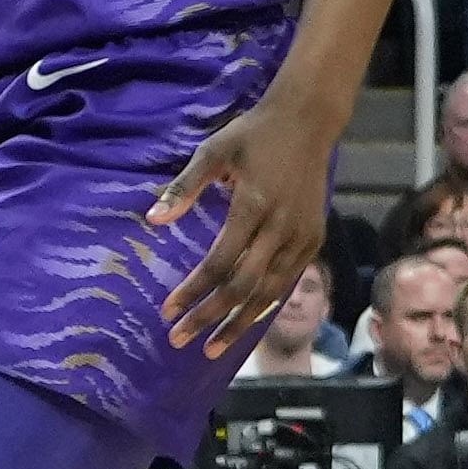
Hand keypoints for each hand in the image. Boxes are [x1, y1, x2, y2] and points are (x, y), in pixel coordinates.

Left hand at [152, 98, 337, 358]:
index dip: (193, 291)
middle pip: (244, 287)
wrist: (307, 122)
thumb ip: (184, 187)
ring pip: (270, 292)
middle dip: (211, 318)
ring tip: (212, 346)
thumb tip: (153, 219)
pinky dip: (265, 305)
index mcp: (254, 205)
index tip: (168, 311)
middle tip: (181, 339)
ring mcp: (302, 236)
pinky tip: (245, 321)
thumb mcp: (213, 151)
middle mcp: (281, 227)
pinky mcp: (314, 239)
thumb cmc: (253, 134)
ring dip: (240, 322)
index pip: (220, 263)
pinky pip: (287, 282)